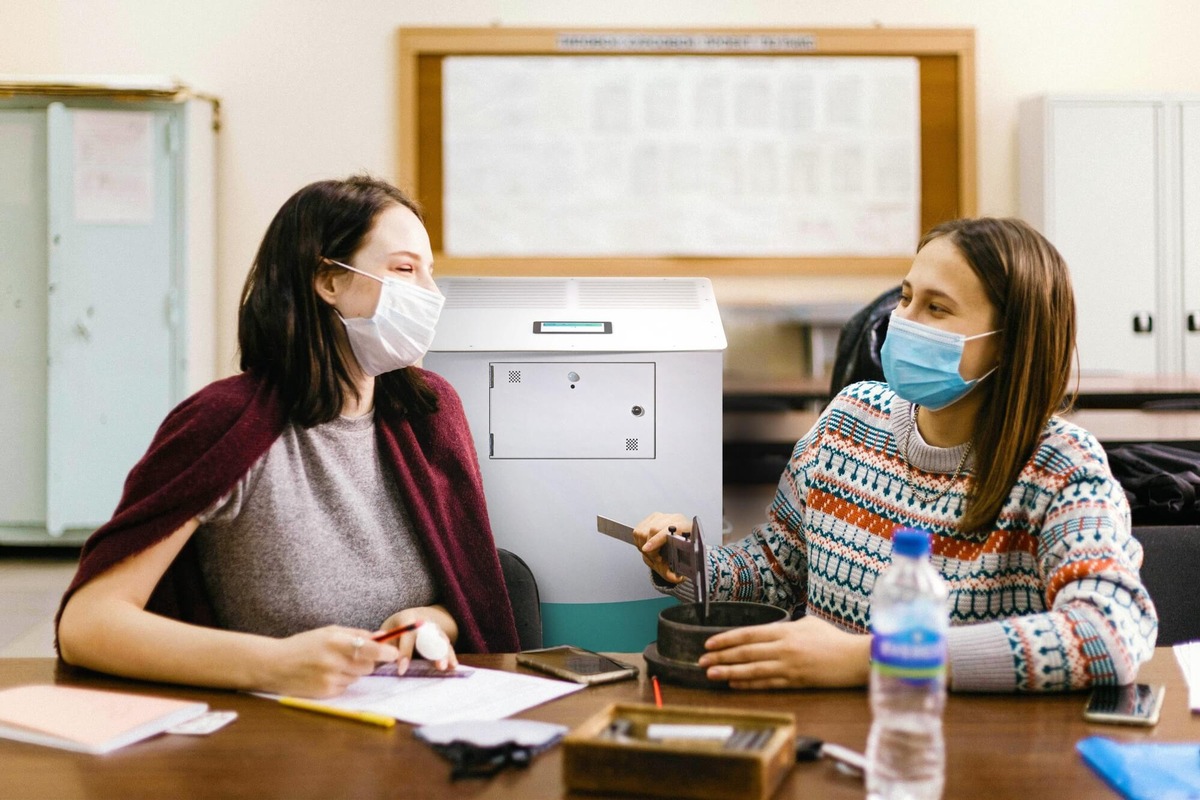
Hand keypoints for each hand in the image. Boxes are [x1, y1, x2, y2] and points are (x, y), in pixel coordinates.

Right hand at [265, 625, 399, 697]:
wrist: (274, 665)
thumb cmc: (303, 645)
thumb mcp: (328, 632)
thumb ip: (355, 634)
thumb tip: (382, 637)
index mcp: (334, 642)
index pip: (369, 649)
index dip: (385, 652)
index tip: (395, 653)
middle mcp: (333, 662)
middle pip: (368, 666)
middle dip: (366, 661)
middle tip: (351, 656)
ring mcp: (329, 679)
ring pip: (357, 677)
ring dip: (352, 671)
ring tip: (333, 665)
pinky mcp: (326, 693)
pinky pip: (346, 687)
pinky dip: (342, 681)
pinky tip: (326, 675)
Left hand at [377, 607, 458, 673]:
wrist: (413, 616)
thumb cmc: (396, 627)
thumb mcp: (387, 630)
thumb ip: (383, 641)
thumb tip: (375, 650)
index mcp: (408, 619)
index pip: (408, 636)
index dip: (405, 653)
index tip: (401, 670)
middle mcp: (425, 623)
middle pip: (431, 637)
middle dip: (435, 652)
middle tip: (438, 666)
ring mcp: (435, 629)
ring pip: (443, 641)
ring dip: (446, 654)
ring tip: (448, 667)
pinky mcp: (441, 638)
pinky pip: (447, 646)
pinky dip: (451, 656)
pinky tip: (454, 666)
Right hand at [633, 512, 691, 583]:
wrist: (681, 543)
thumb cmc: (682, 552)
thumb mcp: (680, 565)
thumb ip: (676, 573)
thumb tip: (677, 578)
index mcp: (685, 528)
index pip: (668, 530)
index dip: (656, 540)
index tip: (647, 549)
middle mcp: (674, 519)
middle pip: (652, 530)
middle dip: (650, 548)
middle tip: (655, 558)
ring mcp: (662, 517)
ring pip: (643, 530)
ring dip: (643, 545)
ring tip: (652, 553)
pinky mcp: (652, 518)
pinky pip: (638, 530)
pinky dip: (639, 541)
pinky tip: (647, 546)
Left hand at [697, 616, 871, 689]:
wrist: (854, 658)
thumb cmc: (833, 638)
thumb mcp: (808, 623)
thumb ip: (786, 627)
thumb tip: (769, 631)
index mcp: (785, 631)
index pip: (748, 634)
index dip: (726, 639)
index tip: (709, 644)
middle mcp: (783, 648)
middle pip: (745, 652)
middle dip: (721, 657)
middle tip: (702, 661)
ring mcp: (789, 666)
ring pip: (752, 669)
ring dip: (729, 672)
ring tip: (711, 674)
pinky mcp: (796, 682)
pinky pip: (767, 684)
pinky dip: (749, 684)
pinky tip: (734, 684)